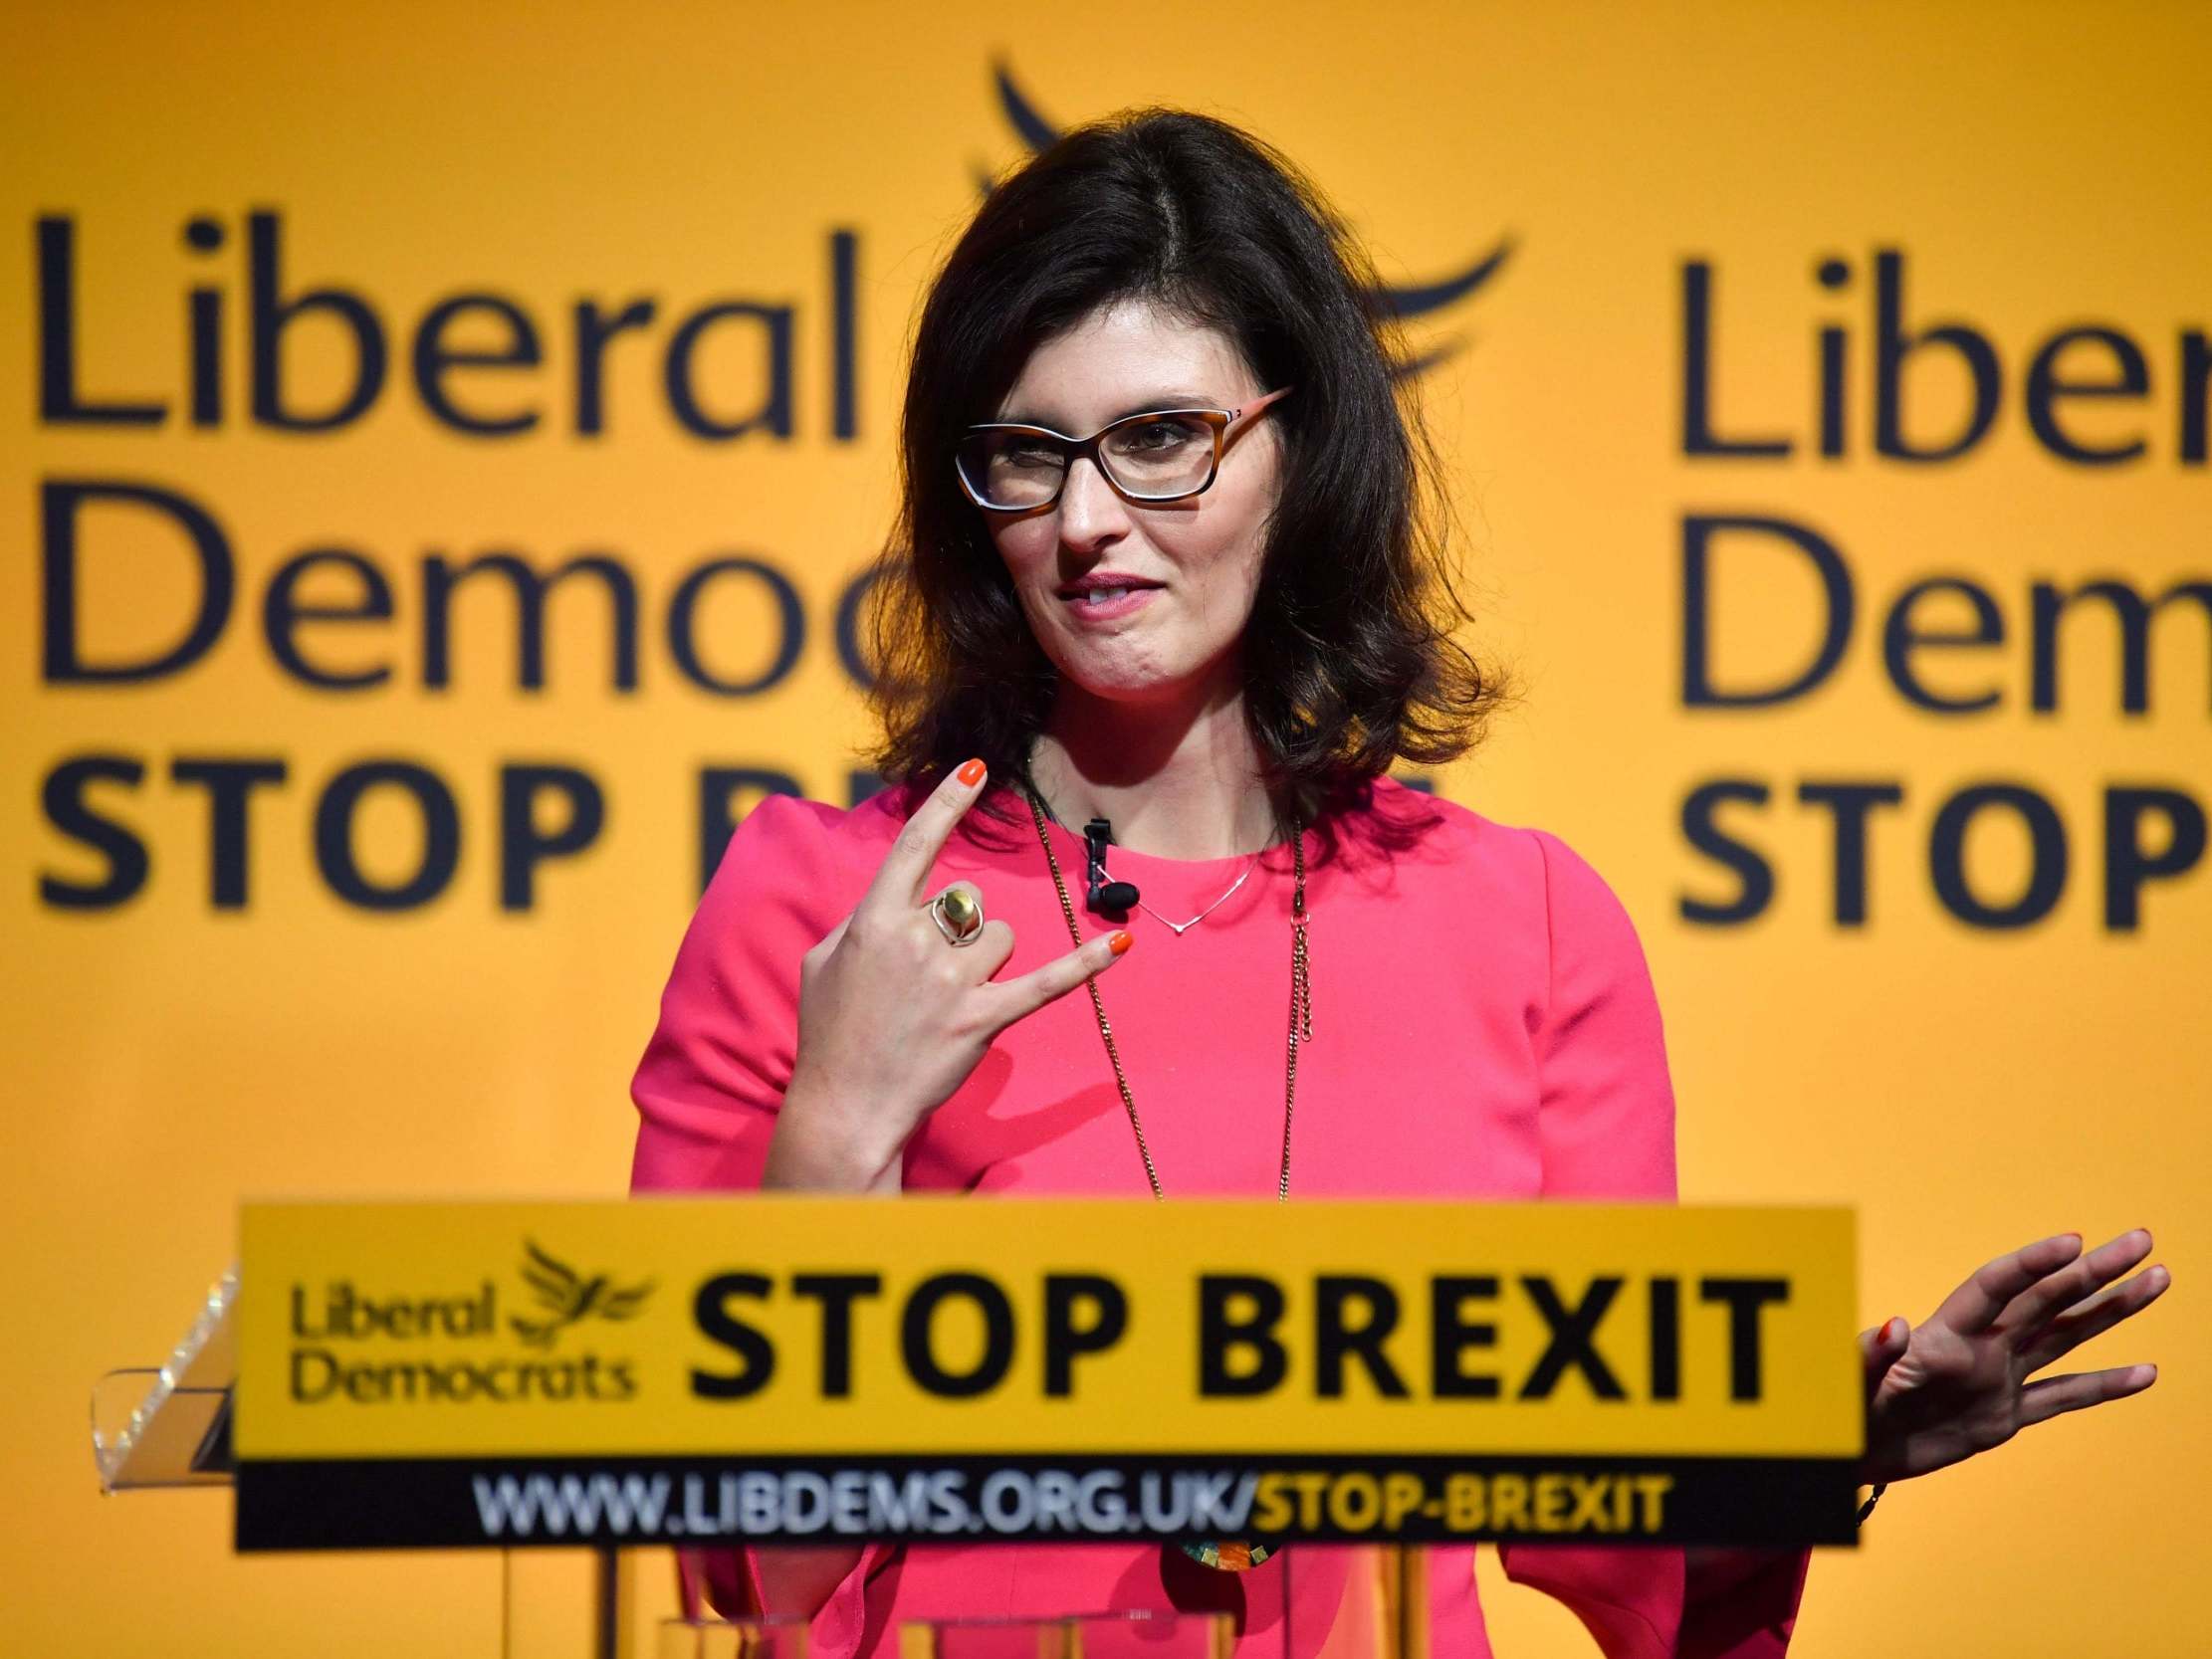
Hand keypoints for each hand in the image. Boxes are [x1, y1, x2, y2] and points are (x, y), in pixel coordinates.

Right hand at [769, 759, 1128, 1186]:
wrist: (846, 1104)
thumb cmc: (831, 1033)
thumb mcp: (822, 962)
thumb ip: (860, 922)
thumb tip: (894, 903)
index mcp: (875, 920)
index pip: (916, 845)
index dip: (946, 802)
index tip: (976, 767)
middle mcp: (918, 941)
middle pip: (970, 902)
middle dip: (961, 930)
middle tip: (929, 977)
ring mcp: (954, 981)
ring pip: (1001, 937)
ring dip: (986, 962)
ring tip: (950, 1000)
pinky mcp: (984, 1017)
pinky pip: (1047, 983)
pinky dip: (1085, 965)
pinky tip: (1120, 944)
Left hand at [1857, 1228, 2167, 1486]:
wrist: (1847, 1448)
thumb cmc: (1839, 1405)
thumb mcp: (1848, 1377)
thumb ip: (1870, 1352)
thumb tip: (1896, 1325)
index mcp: (1944, 1333)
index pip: (1996, 1287)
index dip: (2032, 1264)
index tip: (2074, 1242)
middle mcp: (1981, 1347)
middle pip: (2046, 1300)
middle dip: (2094, 1271)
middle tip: (2142, 1241)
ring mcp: (1998, 1378)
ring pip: (2066, 1337)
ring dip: (2110, 1310)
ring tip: (2156, 1280)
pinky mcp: (2004, 1417)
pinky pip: (2063, 1398)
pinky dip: (2104, 1387)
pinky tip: (2145, 1372)